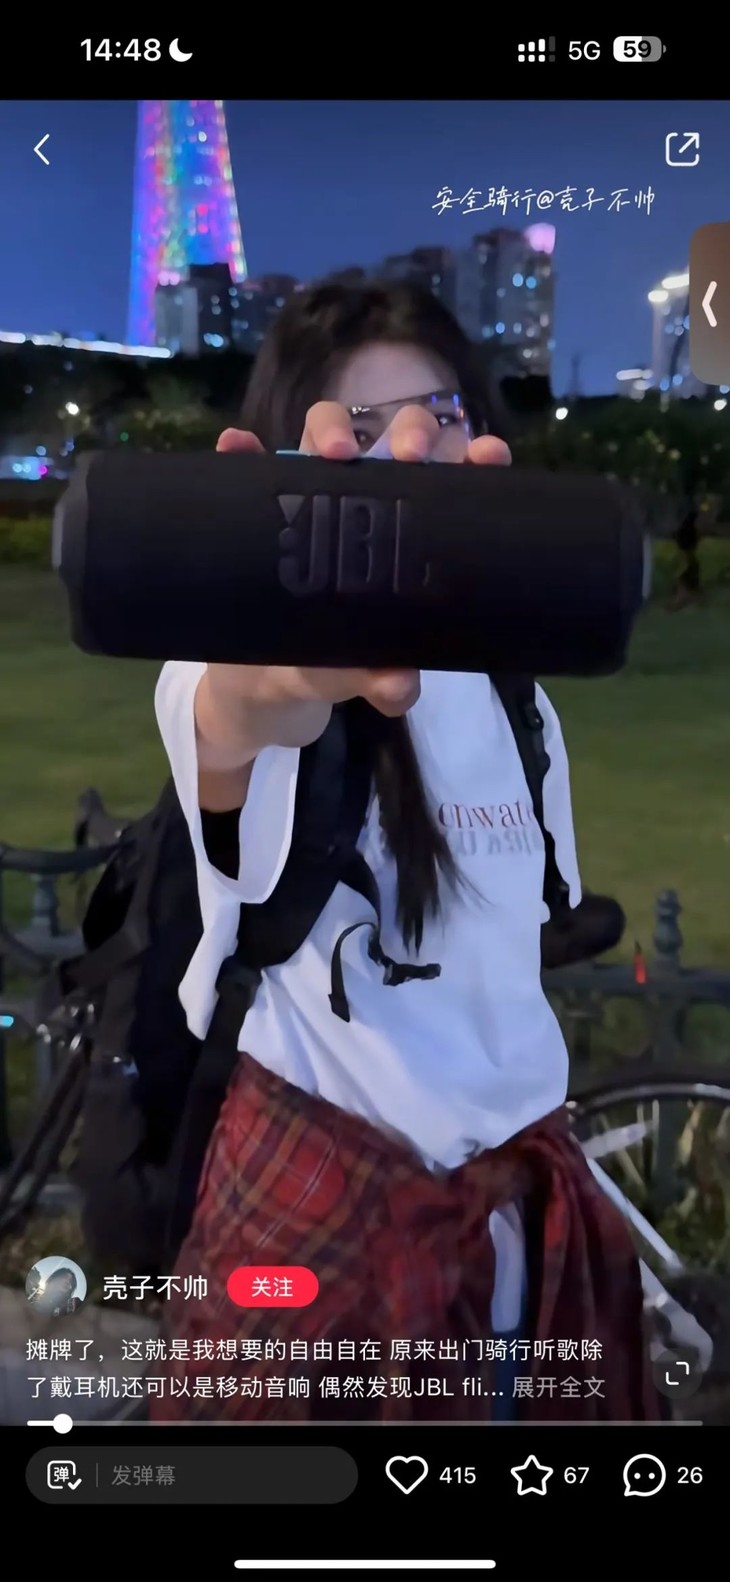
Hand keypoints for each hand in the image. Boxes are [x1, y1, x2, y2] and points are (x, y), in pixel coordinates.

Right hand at [204, 404, 510, 742]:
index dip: (472, 457)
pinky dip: (241, 450)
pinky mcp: (259, 505)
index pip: (448, 479)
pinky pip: (246, 468)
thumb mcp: (359, 675)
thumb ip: (383, 680)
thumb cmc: (331, 664)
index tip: (486, 456)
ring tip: (334, 452)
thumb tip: (399, 686)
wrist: (263, 682)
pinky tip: (236, 445)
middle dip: (411, 432)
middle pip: (394, 439)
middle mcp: (363, 498)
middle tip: (412, 457)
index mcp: (407, 528)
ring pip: (325, 432)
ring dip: (332, 428)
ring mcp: (309, 494)